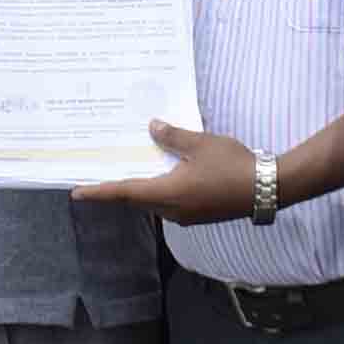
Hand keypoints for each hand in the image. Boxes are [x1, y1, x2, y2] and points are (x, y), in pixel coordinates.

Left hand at [75, 121, 262, 220]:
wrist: (267, 188)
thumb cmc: (232, 164)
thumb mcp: (200, 143)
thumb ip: (173, 137)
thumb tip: (152, 128)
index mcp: (167, 194)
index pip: (124, 193)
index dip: (99, 192)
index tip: (77, 192)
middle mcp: (173, 210)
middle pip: (137, 199)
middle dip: (118, 188)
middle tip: (99, 173)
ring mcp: (187, 215)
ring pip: (154, 201)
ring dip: (141, 188)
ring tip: (128, 169)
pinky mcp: (199, 214)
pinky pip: (170, 202)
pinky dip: (160, 189)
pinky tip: (162, 173)